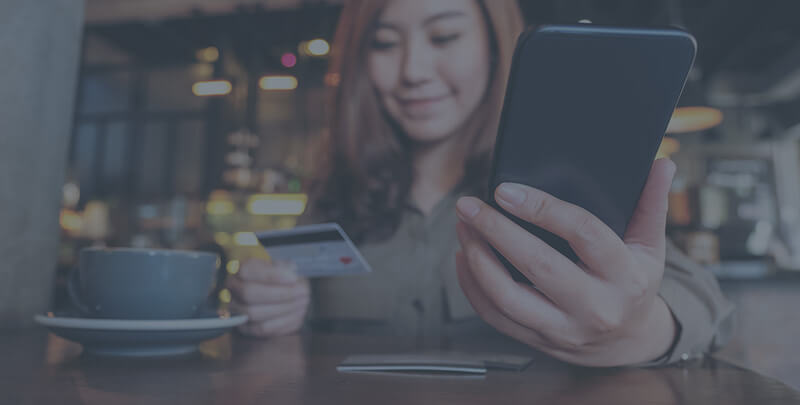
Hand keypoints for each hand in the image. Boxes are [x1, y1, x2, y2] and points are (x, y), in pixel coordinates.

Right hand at [226, 259, 309, 336]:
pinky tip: (297, 314)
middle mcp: (231, 289)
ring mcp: (234, 309)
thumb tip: (291, 270)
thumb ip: (283, 266)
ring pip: (255, 314)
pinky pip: (261, 330)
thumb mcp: (278, 264)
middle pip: (250, 294)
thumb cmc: (273, 276)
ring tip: (303, 303)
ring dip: (283, 309)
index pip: (249, 271)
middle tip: (304, 292)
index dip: (273, 276)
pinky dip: (282, 323)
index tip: (294, 278)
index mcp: (237, 269)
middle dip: (280, 294)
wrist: (264, 289)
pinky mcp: (243, 327)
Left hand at [454, 159, 677, 366]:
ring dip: (478, 259)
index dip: (542, 209)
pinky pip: (495, 316)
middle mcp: (596, 306)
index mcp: (626, 275)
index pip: (583, 233)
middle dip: (496, 231)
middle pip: (538, 265)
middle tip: (468, 205)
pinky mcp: (539, 342)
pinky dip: (473, 286)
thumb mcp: (651, 246)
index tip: (505, 190)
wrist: (628, 343)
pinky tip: (465, 257)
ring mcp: (564, 329)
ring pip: (508, 298)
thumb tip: (661, 163)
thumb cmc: (634, 282)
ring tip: (463, 227)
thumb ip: (651, 204)